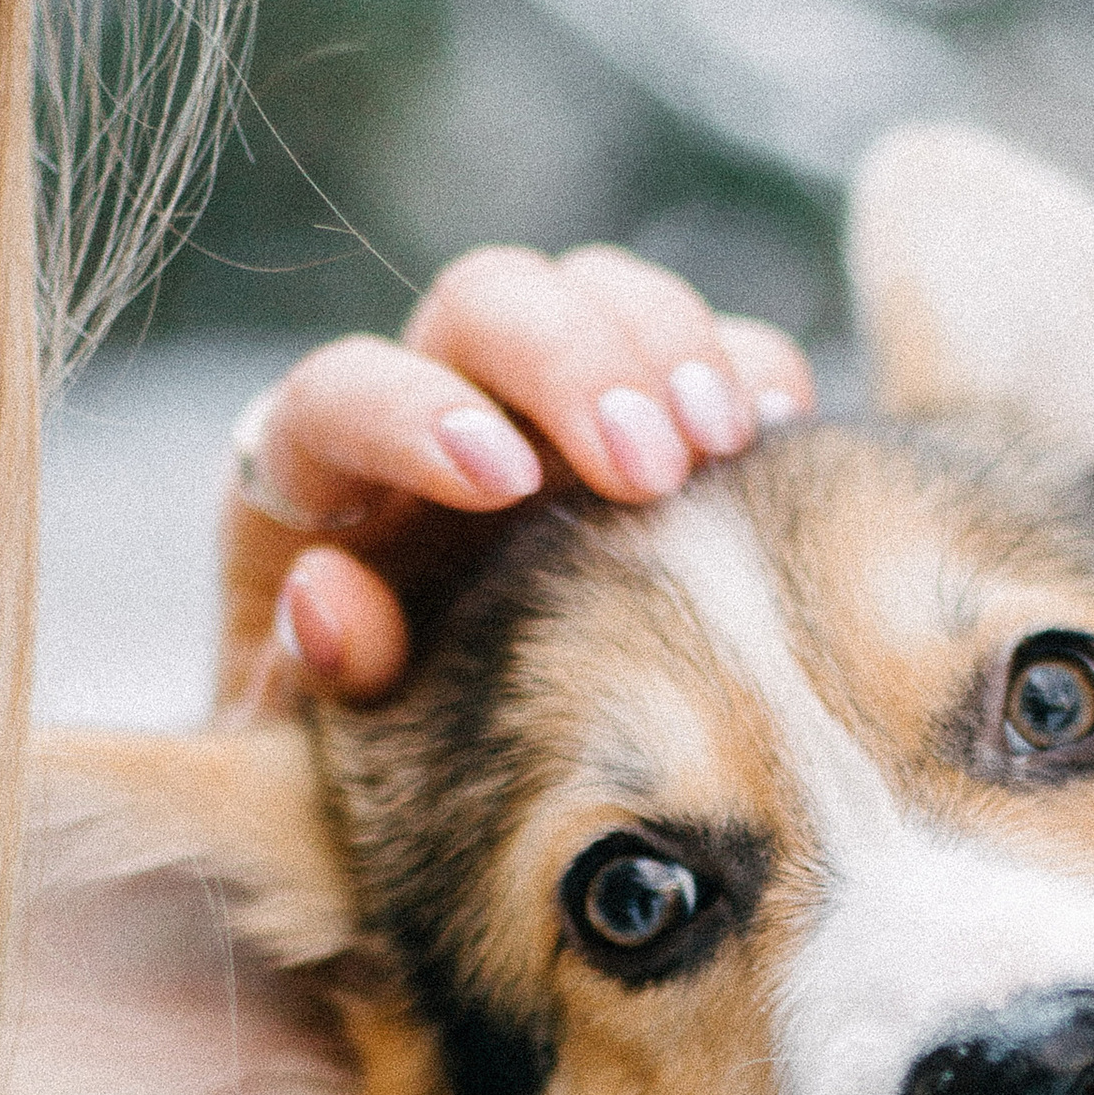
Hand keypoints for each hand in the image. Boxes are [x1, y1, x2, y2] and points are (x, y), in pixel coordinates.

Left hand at [220, 244, 814, 711]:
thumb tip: (325, 596)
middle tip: (650, 467)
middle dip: (573, 363)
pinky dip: (752, 370)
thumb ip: (313, 676)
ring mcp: (549, 406)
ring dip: (671, 347)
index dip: (412, 416)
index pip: (339, 396)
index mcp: (322, 479)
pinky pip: (712, 347)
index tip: (501, 481)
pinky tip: (780, 431)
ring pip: (600, 293)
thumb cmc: (364, 770)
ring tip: (723, 443)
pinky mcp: (653, 422)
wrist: (455, 800)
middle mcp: (433, 410)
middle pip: (488, 301)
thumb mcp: (318, 751)